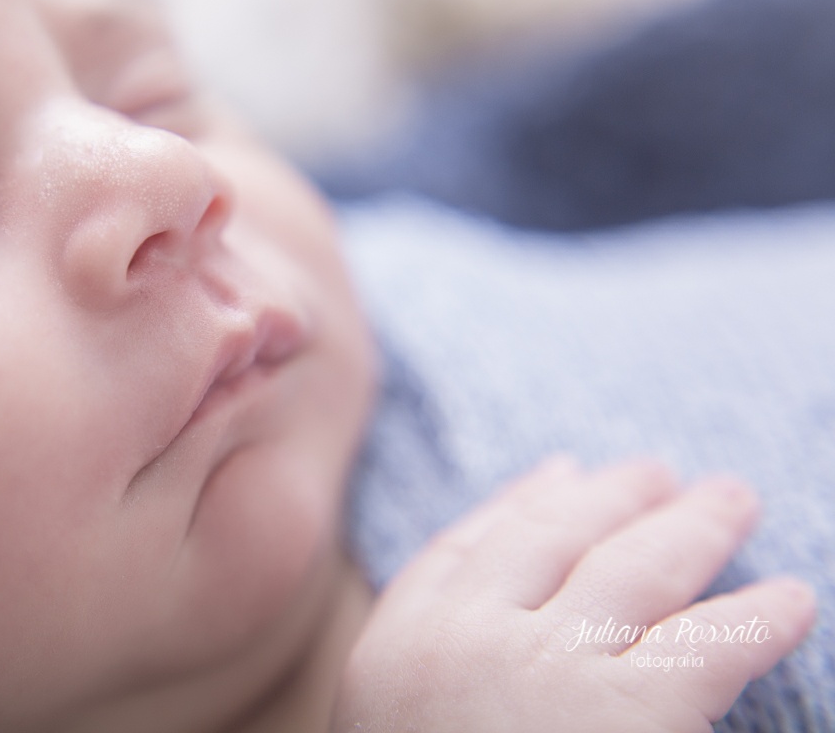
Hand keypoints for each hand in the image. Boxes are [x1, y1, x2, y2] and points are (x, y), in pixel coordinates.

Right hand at [332, 458, 816, 731]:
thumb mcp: (389, 717)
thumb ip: (430, 654)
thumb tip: (495, 607)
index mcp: (401, 642)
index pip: (469, 544)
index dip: (524, 501)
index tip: (562, 473)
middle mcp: (472, 635)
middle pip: (555, 535)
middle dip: (613, 495)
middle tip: (659, 472)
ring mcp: (549, 669)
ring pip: (634, 568)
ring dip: (692, 526)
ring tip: (732, 498)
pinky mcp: (628, 716)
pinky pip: (707, 646)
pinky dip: (757, 619)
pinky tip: (792, 601)